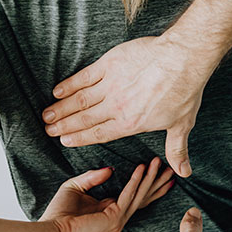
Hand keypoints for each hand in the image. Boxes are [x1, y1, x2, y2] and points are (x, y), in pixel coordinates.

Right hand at [41, 36, 214, 177]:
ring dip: (61, 108)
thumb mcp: (181, 125)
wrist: (182, 59)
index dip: (79, 138)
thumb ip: (176, 150)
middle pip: (84, 119)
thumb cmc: (184, 92)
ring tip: (47, 115)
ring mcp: (111, 85)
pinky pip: (84, 77)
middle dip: (64, 126)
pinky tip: (57, 90)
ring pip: (80, 100)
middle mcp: (116, 107)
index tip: (64, 141)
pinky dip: (69, 84)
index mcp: (130, 124)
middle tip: (48, 130)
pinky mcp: (110, 64)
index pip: (99, 134)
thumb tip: (183, 172)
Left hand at [41, 157, 173, 231]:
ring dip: (150, 178)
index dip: (148, 183)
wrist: (52, 229)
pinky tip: (141, 168)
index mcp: (111, 210)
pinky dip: (135, 181)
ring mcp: (118, 220)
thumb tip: (111, 169)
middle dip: (158, 182)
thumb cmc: (59, 211)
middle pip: (144, 197)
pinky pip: (128, 195)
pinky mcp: (114, 218)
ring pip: (140, 195)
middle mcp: (118, 217)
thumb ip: (93, 177)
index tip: (158, 169)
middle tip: (171, 168)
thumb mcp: (76, 186)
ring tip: (159, 162)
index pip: (135, 196)